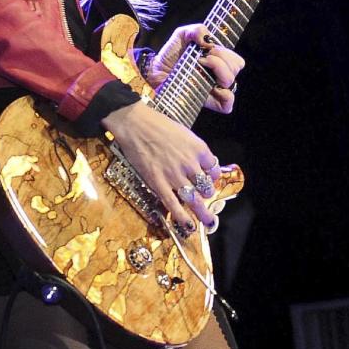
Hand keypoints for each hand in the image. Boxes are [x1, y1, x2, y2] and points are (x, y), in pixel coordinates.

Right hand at [101, 101, 222, 232]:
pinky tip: (188, 226)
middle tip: (206, 201)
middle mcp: (190, 164)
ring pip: (194, 200)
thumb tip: (196, 163)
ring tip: (207, 221)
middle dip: (207, 196)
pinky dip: (182, 218)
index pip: (214, 170)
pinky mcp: (158, 182)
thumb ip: (192, 149)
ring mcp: (174, 175)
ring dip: (202, 213)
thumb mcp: (183, 133)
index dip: (212, 177)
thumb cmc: (157, 123)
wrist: (133, 122)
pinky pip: (174, 204)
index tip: (208, 180)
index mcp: (198, 149)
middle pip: (206, 187)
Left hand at [145, 23, 244, 113]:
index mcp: (218, 61)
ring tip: (199, 64)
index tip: (207, 49)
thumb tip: (208, 41)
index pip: (235, 59)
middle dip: (221, 58)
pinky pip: (227, 104)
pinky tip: (212, 86)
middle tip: (202, 57)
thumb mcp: (182, 35)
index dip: (225, 52)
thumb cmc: (172, 54)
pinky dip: (225, 95)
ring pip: (231, 81)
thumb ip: (197, 30)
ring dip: (218, 69)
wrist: (156, 70)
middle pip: (236, 67)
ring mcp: (214, 89)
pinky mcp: (208, 102)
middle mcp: (219, 75)